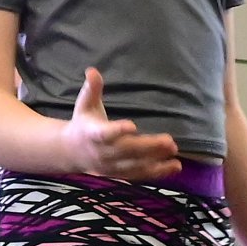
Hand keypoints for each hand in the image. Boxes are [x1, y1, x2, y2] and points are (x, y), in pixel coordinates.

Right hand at [62, 68, 180, 180]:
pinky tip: (174, 167)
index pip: (105, 133)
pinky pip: (139, 175)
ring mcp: (112, 166)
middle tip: (169, 141)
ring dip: (156, 162)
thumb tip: (92, 70)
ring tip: (175, 155)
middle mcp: (102, 152)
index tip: (133, 126)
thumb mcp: (85, 104)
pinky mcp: (120, 174)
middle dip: (148, 147)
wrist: (72, 151)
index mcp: (92, 134)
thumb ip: (91, 88)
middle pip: (127, 151)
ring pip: (135, 166)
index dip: (118, 131)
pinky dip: (157, 173)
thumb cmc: (83, 123)